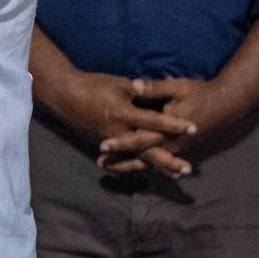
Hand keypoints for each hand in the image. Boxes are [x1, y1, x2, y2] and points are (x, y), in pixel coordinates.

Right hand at [46, 69, 196, 177]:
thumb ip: (140, 91)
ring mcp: (111, 141)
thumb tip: (160, 95)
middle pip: (147, 149)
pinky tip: (150, 172)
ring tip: (175, 174)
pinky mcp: (104, 145)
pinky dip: (138, 166)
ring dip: (157, 166)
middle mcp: (118, 132)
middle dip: (168, 159)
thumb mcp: (118, 83)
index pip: (153, 121)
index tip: (193, 128)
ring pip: (137, 158)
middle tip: (187, 169)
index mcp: (122, 113)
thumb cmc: (93, 85)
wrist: (65, 95)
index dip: (173, 124)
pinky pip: (124, 158)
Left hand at [98, 77, 245, 175]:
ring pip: (151, 162)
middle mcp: (173, 144)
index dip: (121, 143)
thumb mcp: (177, 87)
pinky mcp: (179, 149)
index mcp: (169, 130)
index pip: (141, 139)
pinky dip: (143, 164)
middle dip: (121, 160)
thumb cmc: (200, 94)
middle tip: (100, 162)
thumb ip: (154, 88)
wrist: (227, 106)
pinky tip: (127, 165)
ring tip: (107, 167)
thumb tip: (133, 85)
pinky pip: (159, 161)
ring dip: (129, 165)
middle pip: (143, 157)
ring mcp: (177, 149)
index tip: (102, 145)